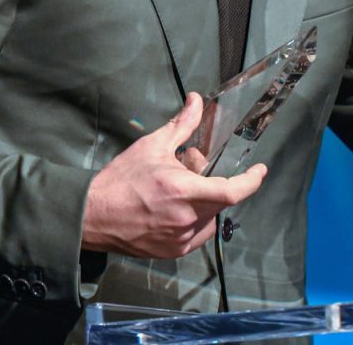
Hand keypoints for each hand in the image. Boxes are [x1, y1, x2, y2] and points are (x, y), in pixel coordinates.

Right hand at [81, 93, 267, 257]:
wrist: (92, 215)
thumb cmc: (121, 180)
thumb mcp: (152, 146)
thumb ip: (182, 125)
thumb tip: (197, 101)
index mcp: (184, 191)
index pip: (232, 191)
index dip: (251, 182)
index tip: (260, 171)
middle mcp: (187, 219)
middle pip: (219, 200)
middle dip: (212, 182)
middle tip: (190, 169)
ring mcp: (181, 239)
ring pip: (209, 217)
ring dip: (203, 202)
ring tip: (177, 191)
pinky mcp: (173, 252)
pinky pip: (197, 234)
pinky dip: (194, 218)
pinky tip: (172, 208)